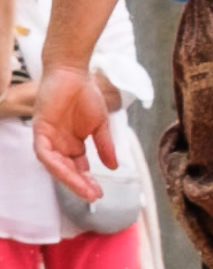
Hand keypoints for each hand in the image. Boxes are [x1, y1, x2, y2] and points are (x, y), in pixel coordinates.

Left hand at [33, 65, 116, 197]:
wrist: (73, 72)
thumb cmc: (85, 94)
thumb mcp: (100, 125)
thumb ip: (105, 146)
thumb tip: (115, 167)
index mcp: (72, 145)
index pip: (78, 169)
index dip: (88, 182)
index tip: (100, 193)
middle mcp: (59, 145)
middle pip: (67, 171)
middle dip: (79, 185)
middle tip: (93, 196)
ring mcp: (48, 138)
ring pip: (55, 166)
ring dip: (68, 179)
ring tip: (84, 188)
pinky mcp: (40, 130)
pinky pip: (44, 153)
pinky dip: (55, 164)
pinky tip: (68, 172)